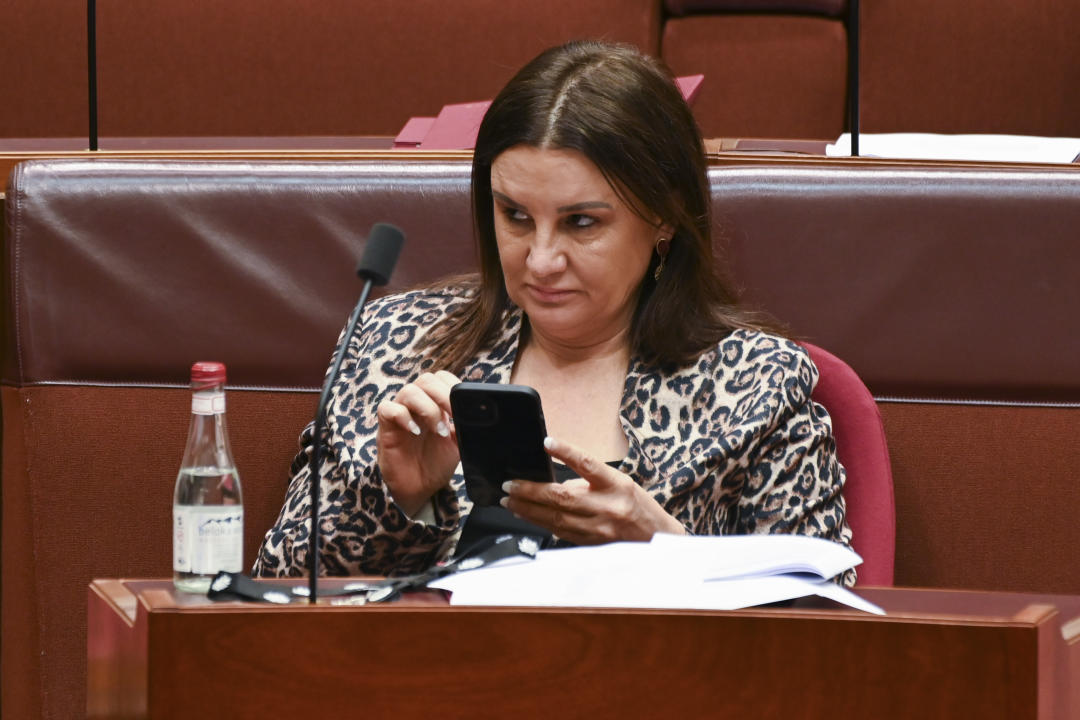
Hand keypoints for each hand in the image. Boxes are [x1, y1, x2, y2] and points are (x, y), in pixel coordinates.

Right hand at [376, 371, 460, 515]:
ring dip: (427, 409)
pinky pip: (387, 408)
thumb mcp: (459, 443)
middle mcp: (417, 405)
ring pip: (408, 391)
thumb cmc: (437, 463)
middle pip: (426, 380)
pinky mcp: (386, 427)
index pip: (441, 379)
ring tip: (439, 430)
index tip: (463, 405)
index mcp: (435, 404)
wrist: (421, 489)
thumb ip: (466, 425)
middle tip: (454, 416)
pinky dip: (402, 416)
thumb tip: (479, 412)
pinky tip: (415, 431)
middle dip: (443, 395)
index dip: (453, 386)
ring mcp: (400, 414)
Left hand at [500, 436, 685, 543]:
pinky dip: (540, 522)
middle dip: (531, 490)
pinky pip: (559, 532)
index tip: (547, 442)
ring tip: (510, 500)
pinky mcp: (590, 543)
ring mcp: (598, 528)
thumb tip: (554, 484)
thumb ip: (589, 481)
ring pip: (555, 518)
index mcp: (616, 485)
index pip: (588, 463)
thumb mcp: (619, 483)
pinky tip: (526, 515)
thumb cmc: (637, 505)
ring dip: (528, 508)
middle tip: (510, 484)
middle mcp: (607, 506)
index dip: (566, 451)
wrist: (655, 538)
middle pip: (562, 497)